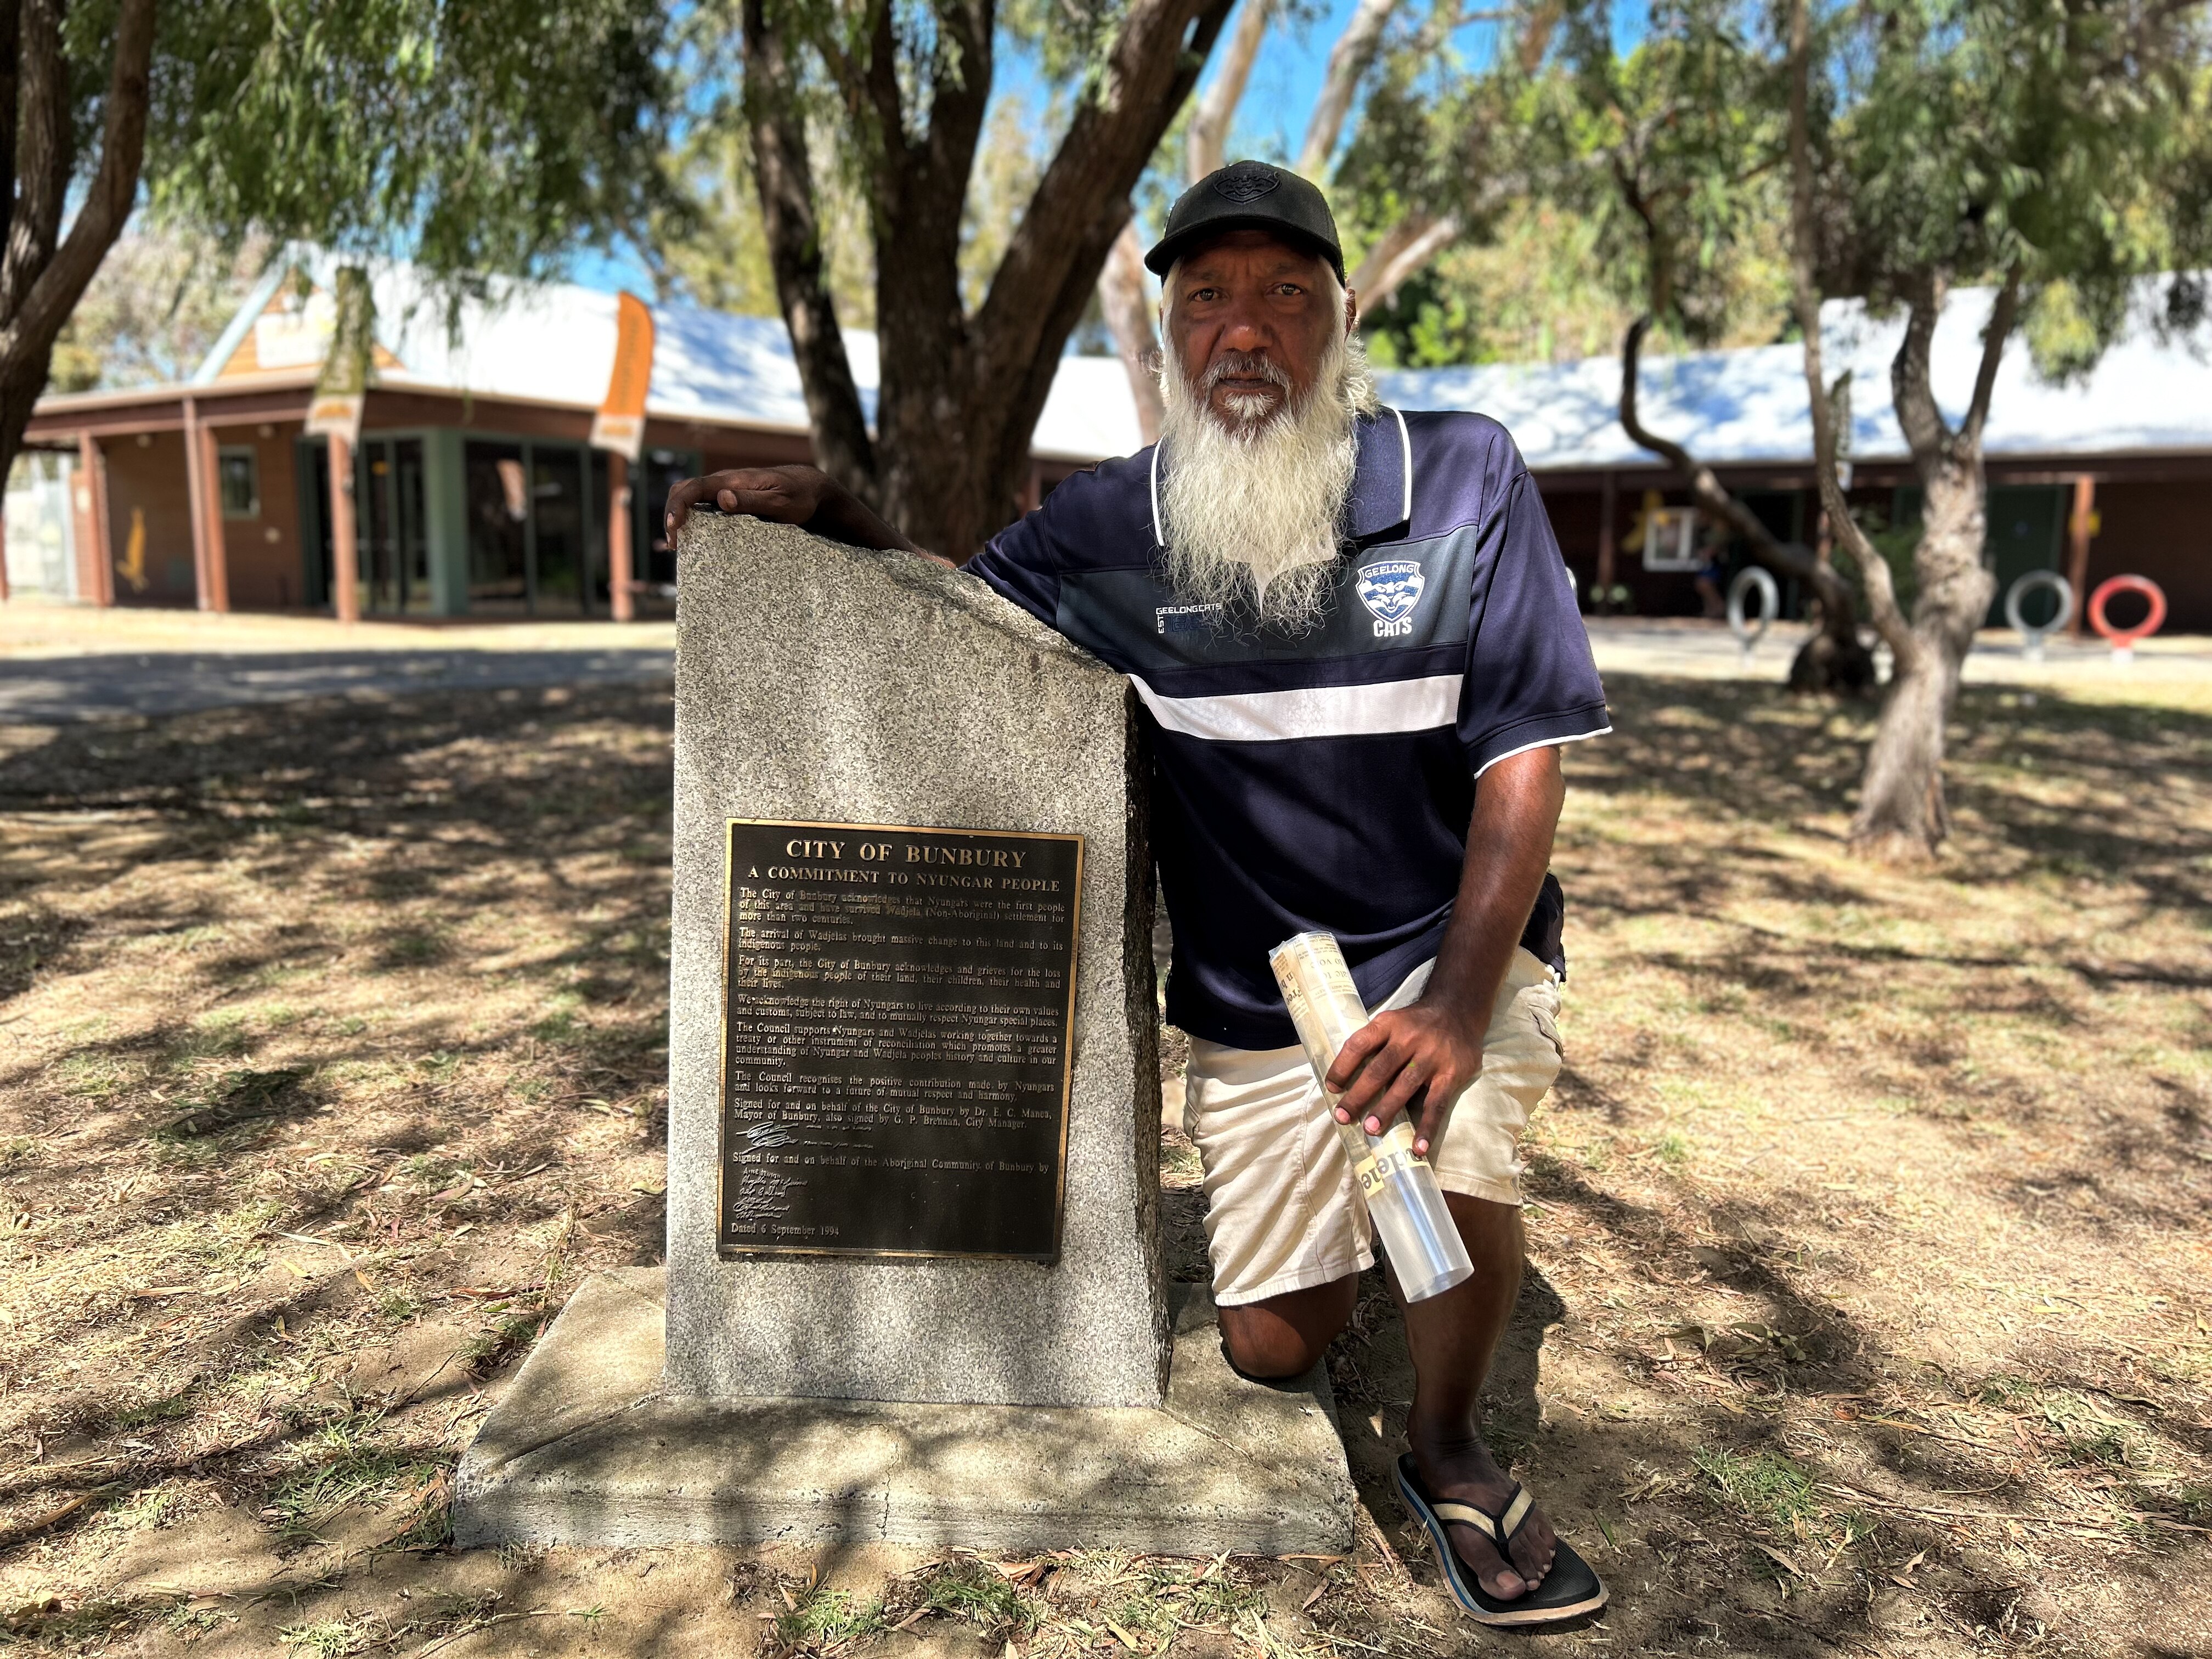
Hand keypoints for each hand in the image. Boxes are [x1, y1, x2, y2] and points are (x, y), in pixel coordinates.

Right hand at [664, 465, 832, 536]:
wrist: (810, 486)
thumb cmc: (798, 496)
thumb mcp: (779, 503)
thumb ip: (752, 501)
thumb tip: (722, 499)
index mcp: (733, 480)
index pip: (695, 488)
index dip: (679, 506)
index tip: (674, 527)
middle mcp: (725, 480)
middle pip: (685, 489)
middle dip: (672, 512)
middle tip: (673, 542)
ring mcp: (726, 488)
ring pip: (691, 494)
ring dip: (678, 514)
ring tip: (677, 542)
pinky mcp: (730, 496)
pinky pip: (703, 502)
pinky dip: (690, 515)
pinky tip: (692, 534)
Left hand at [1324, 996, 1483, 1157]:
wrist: (1459, 1011)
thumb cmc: (1416, 1024)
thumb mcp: (1392, 1021)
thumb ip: (1373, 1044)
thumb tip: (1345, 1079)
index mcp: (1388, 1024)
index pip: (1359, 1044)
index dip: (1342, 1066)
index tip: (1332, 1087)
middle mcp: (1409, 1038)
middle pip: (1380, 1069)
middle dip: (1359, 1095)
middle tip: (1343, 1116)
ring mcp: (1431, 1057)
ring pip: (1405, 1086)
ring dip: (1386, 1110)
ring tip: (1371, 1130)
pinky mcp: (1451, 1074)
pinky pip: (1437, 1104)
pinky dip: (1427, 1128)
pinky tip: (1418, 1147)